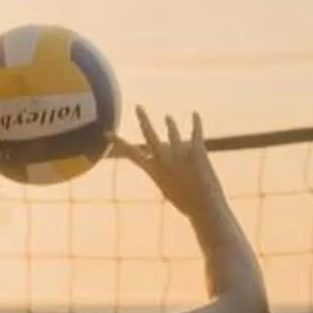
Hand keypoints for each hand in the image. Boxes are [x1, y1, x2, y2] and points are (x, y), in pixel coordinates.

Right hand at [115, 107, 227, 222]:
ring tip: (167, 118)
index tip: (108, 132)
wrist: (205, 206)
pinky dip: (196, 121)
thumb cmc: (187, 204)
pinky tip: (195, 114)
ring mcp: (180, 151)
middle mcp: (164, 157)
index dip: (119, 142)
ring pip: (172, 131)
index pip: (132, 153)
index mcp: (154, 170)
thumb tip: (164, 162)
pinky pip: (196, 130)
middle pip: (149, 133)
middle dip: (143, 119)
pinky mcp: (197, 148)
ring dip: (169, 124)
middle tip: (138, 106)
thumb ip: (164, 174)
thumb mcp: (168, 191)